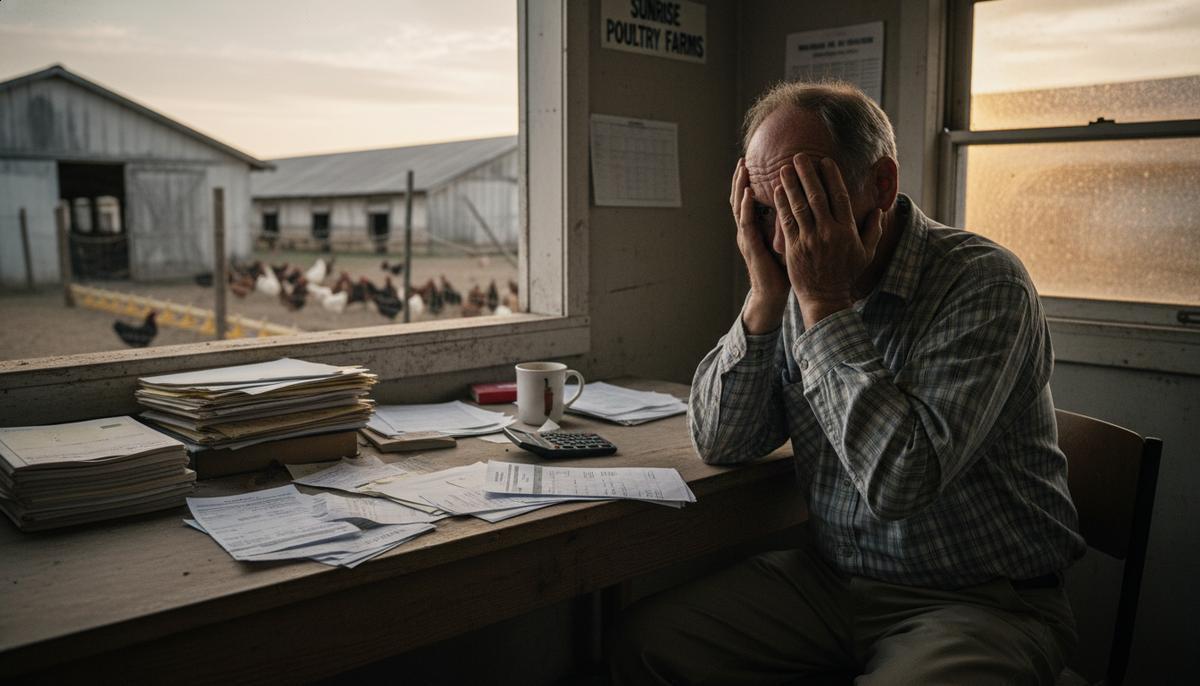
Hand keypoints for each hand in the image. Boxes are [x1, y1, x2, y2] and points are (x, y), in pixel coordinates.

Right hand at [731, 158, 789, 332]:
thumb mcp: (786, 239)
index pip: (750, 199)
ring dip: (740, 186)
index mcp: (756, 227)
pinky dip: (746, 206)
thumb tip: (805, 203)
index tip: (753, 163)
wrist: (773, 293)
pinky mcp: (751, 246)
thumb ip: (790, 221)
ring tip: (742, 169)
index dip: (749, 181)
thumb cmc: (783, 268)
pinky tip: (749, 193)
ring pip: (739, 206)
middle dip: (740, 179)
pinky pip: (747, 222)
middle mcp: (748, 229)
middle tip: (743, 159)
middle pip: (740, 198)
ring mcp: (747, 237)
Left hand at [774, 155, 882, 325]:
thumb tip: (878, 210)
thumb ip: (873, 230)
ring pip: (799, 206)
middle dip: (807, 174)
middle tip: (798, 156)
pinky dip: (782, 204)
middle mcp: (828, 232)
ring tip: (784, 168)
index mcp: (846, 230)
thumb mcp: (866, 253)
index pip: (839, 197)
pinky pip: (787, 222)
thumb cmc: (846, 274)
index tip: (824, 161)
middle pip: (817, 196)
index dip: (832, 177)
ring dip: (791, 185)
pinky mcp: (794, 248)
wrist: (826, 298)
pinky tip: (778, 191)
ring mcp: (809, 240)